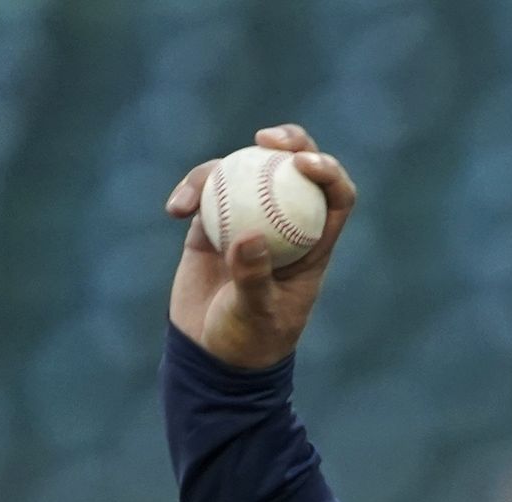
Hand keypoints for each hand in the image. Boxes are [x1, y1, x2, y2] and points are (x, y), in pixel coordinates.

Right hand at [164, 124, 357, 370]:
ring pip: (246, 172)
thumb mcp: (256, 315)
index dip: (329, 172)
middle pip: (296, 169)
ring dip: (220, 168)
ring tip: (192, 200)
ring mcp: (249, 219)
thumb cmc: (248, 341)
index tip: (303, 163)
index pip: (336, 198)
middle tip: (264, 138)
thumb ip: (253, 279)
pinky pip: (206, 191)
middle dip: (289, 142)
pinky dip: (191, 191)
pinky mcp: (213, 223)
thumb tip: (248, 237)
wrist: (211, 353)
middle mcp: (286, 225)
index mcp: (314, 245)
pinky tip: (175, 209)